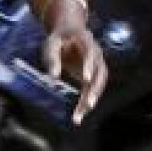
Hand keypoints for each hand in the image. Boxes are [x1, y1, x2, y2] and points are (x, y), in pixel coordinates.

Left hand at [40, 0, 107, 124]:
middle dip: (95, 89)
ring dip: (90, 101)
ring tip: (78, 117)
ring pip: (98, 85)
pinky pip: (91, 91)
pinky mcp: (93, 75)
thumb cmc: (58, 38)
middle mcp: (97, 54)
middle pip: (100, 74)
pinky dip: (85, 103)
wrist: (69, 32)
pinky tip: (78, 116)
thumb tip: (52, 80)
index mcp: (87, 42)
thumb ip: (52, 60)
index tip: (86, 79)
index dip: (90, 66)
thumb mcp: (50, 44)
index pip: (91, 54)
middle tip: (88, 104)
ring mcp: (97, 65)